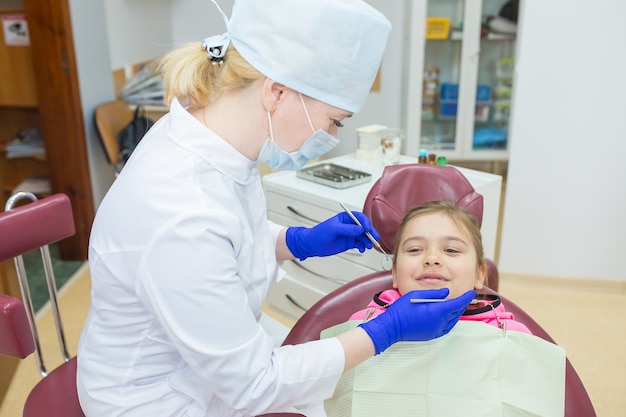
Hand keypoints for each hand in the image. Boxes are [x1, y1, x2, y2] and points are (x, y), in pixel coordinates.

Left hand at [286, 211, 379, 260]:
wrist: (312, 245)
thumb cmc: (319, 233)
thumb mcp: (333, 229)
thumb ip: (347, 229)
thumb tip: (359, 229)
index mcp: (345, 218)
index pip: (359, 217)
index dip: (365, 223)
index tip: (368, 229)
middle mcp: (349, 225)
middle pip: (364, 227)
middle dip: (370, 232)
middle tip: (374, 238)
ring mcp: (350, 234)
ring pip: (363, 236)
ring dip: (367, 240)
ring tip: (368, 246)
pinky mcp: (349, 243)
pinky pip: (360, 244)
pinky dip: (363, 246)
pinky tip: (362, 249)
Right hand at [359, 288, 475, 353]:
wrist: (392, 327)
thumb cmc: (401, 310)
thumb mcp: (416, 295)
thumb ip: (433, 293)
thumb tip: (446, 293)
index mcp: (436, 311)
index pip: (457, 304)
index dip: (466, 298)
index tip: (471, 293)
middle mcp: (439, 322)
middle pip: (456, 312)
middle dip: (462, 304)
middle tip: (464, 297)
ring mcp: (436, 330)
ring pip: (453, 320)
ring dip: (456, 312)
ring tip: (456, 304)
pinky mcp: (432, 335)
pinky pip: (446, 327)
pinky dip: (450, 320)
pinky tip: (447, 315)